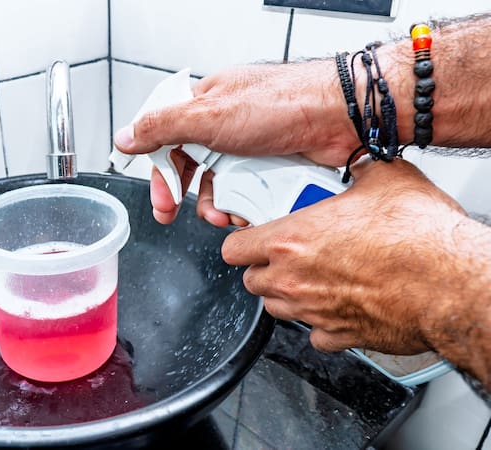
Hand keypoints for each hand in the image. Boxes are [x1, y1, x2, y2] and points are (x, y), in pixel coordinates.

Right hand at [115, 61, 361, 225]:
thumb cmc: (285, 102)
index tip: (157, 194)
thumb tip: (126, 136)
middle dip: (184, 193)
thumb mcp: (210, 115)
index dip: (158, 167)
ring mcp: (250, 146)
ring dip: (215, 206)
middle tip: (173, 214)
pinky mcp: (272, 165)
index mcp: (206, 105)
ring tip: (222, 217)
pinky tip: (246, 214)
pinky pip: (247, 192)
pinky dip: (243, 207)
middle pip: (191, 165)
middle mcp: (227, 124)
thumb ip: (163, 126)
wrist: (341, 116)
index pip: (166, 137)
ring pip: (219, 184)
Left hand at [221, 158, 468, 355]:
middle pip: (252, 281)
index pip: (233, 248)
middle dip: (265, 269)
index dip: (242, 242)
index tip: (253, 238)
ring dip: (288, 295)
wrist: (451, 283)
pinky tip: (340, 306)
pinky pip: (316, 335)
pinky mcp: (340, 336)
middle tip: (288, 256)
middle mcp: (294, 279)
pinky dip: (323, 324)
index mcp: (291, 239)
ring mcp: (314, 311)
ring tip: (313, 279)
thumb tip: (360, 166)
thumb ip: (360, 172)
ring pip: (277, 309)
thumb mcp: (385, 178)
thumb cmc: (419, 236)